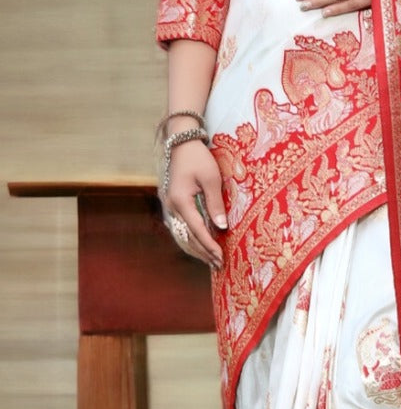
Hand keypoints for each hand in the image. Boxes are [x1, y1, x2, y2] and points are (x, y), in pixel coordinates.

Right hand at [164, 139, 226, 268]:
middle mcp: (171, 207)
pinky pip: (181, 227)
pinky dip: (191, 238)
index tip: (221, 257)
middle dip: (203, 252)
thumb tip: (221, 227)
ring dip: (196, 248)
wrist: (181, 143)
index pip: (197, 230)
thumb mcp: (211, 179)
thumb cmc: (198, 158)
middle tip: (218, 265)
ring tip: (210, 260)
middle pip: (187, 236)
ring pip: (182, 234)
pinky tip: (200, 245)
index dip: (209, 245)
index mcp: (180, 201)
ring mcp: (170, 206)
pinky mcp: (172, 204)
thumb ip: (215, 203)